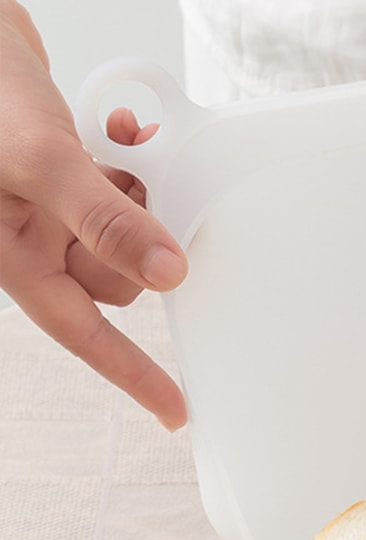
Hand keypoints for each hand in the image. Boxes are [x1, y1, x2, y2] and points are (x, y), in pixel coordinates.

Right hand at [0, 0, 188, 428]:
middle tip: (137, 186)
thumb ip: (104, 218)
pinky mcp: (70, 176)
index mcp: (13, 255)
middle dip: (139, 238)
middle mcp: (35, 239)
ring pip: (128, 237)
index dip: (131, 373)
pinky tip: (125, 129)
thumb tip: (169, 274)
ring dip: (141, 194)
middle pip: (117, 280)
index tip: (175, 410)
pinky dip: (134, 164)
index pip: (83, 333)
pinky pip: (120, 192)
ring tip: (127, 145)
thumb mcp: (40, 160)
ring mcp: (53, 209)